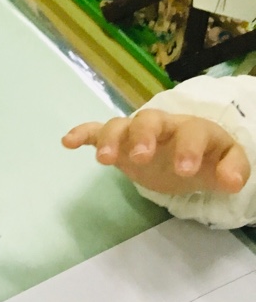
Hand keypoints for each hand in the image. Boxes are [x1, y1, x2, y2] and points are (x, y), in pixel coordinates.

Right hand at [63, 110, 249, 195]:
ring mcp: (137, 132)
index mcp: (192, 129)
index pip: (191, 132)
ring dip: (111, 139)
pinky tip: (67, 142)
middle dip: (143, 137)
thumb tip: (232, 181)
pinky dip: (82, 133)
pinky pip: (97, 131)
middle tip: (140, 158)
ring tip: (103, 161)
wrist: (186, 157)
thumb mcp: (226, 165)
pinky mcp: (118, 141)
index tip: (184, 171)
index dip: (188, 148)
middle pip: (150, 120)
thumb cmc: (205, 159)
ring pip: (121, 125)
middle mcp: (162, 125)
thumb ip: (233, 170)